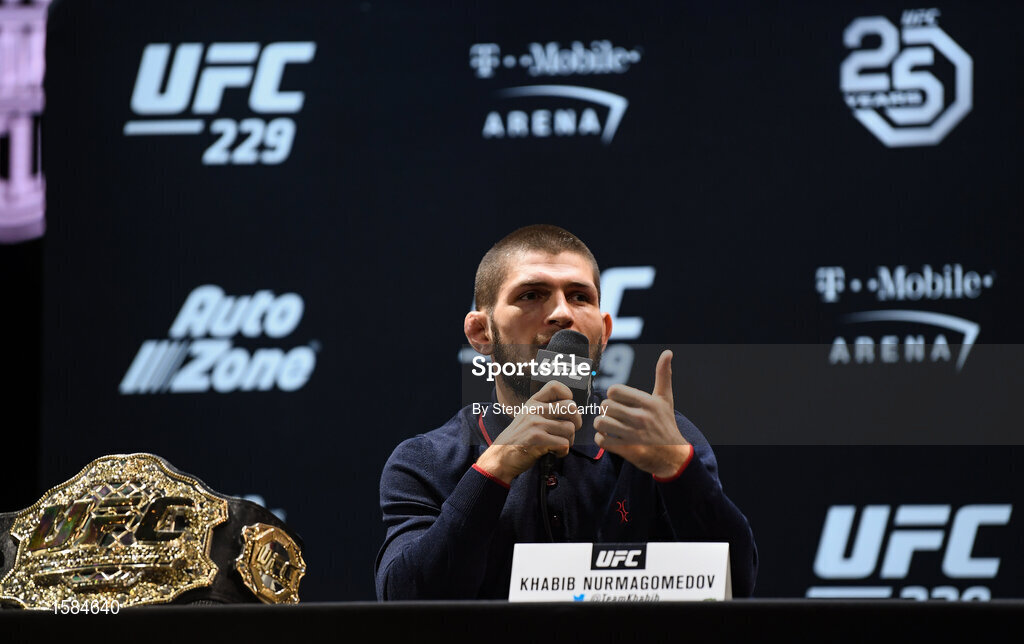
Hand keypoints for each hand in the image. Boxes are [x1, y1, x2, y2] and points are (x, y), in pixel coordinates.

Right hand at [475, 380, 582, 484]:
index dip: (568, 396)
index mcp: (533, 402)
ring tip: (558, 444)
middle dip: (576, 422)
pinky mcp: (537, 439)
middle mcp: (534, 410)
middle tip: (568, 431)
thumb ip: (546, 409)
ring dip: (569, 440)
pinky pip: (564, 444)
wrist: (501, 456)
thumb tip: (573, 410)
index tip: (565, 411)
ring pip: (570, 428)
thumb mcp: (528, 416)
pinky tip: (553, 452)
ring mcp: (535, 424)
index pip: (555, 386)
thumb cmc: (519, 438)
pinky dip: (562, 452)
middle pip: (571, 407)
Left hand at [594, 350, 691, 477]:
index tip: (620, 402)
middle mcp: (641, 418)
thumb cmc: (666, 424)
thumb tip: (668, 352)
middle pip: (605, 406)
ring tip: (610, 426)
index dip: (613, 396)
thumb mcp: (665, 399)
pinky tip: (610, 438)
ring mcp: (633, 435)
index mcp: (648, 402)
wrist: (674, 456)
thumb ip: (663, 375)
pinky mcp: (627, 450)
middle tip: (614, 415)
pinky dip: (602, 440)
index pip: (614, 390)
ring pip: (600, 423)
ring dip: (602, 425)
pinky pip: (602, 441)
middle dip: (606, 411)